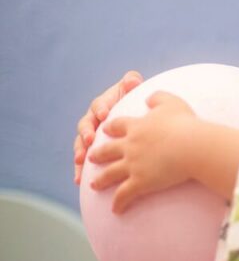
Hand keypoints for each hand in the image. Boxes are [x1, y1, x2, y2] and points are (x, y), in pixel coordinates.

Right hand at [74, 70, 143, 184]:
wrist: (137, 122)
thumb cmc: (135, 103)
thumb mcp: (133, 92)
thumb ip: (130, 83)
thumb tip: (132, 80)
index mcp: (103, 106)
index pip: (98, 106)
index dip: (101, 108)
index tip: (105, 114)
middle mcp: (93, 122)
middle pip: (85, 126)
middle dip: (86, 132)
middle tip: (90, 139)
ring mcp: (91, 138)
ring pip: (81, 145)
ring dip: (80, 153)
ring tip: (80, 161)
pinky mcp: (92, 153)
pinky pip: (84, 162)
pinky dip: (81, 170)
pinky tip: (79, 180)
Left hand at [87, 91, 199, 213]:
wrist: (191, 146)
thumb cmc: (185, 124)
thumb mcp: (172, 102)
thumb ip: (158, 97)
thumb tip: (148, 97)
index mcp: (135, 126)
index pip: (116, 126)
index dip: (110, 128)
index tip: (105, 130)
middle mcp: (129, 145)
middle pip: (107, 150)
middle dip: (97, 154)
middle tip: (90, 156)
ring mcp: (132, 165)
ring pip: (109, 174)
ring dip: (100, 180)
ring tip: (93, 185)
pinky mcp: (139, 182)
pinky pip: (124, 195)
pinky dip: (118, 203)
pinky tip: (115, 210)